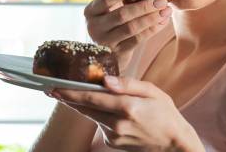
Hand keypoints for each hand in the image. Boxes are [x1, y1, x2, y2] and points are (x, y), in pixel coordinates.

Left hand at [51, 76, 204, 151]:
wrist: (174, 144)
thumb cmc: (166, 114)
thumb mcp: (153, 91)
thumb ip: (128, 84)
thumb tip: (104, 80)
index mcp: (128, 107)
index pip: (91, 97)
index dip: (70, 92)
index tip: (53, 86)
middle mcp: (118, 123)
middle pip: (85, 108)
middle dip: (67, 98)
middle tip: (50, 89)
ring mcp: (114, 136)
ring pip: (91, 116)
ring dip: (85, 106)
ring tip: (81, 95)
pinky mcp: (112, 143)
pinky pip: (100, 125)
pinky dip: (100, 116)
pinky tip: (111, 112)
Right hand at [84, 0, 171, 69]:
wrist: (105, 51)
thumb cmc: (111, 22)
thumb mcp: (109, 9)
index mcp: (91, 11)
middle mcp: (94, 27)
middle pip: (122, 15)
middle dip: (144, 7)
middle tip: (162, 1)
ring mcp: (105, 41)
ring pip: (131, 28)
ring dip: (151, 18)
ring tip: (166, 11)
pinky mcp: (117, 53)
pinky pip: (138, 40)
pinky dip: (152, 30)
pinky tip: (163, 22)